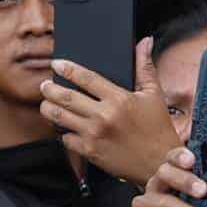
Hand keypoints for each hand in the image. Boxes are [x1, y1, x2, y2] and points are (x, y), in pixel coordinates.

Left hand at [39, 43, 181, 186]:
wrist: (160, 164)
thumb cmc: (158, 129)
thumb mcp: (154, 95)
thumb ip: (145, 67)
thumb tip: (144, 42)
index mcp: (120, 99)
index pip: (85, 78)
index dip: (67, 68)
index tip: (57, 64)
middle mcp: (104, 116)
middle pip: (64, 96)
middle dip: (49, 88)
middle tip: (45, 86)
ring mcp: (95, 134)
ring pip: (58, 116)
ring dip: (48, 108)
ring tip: (48, 103)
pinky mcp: (90, 151)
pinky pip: (65, 138)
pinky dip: (63, 132)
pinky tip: (66, 127)